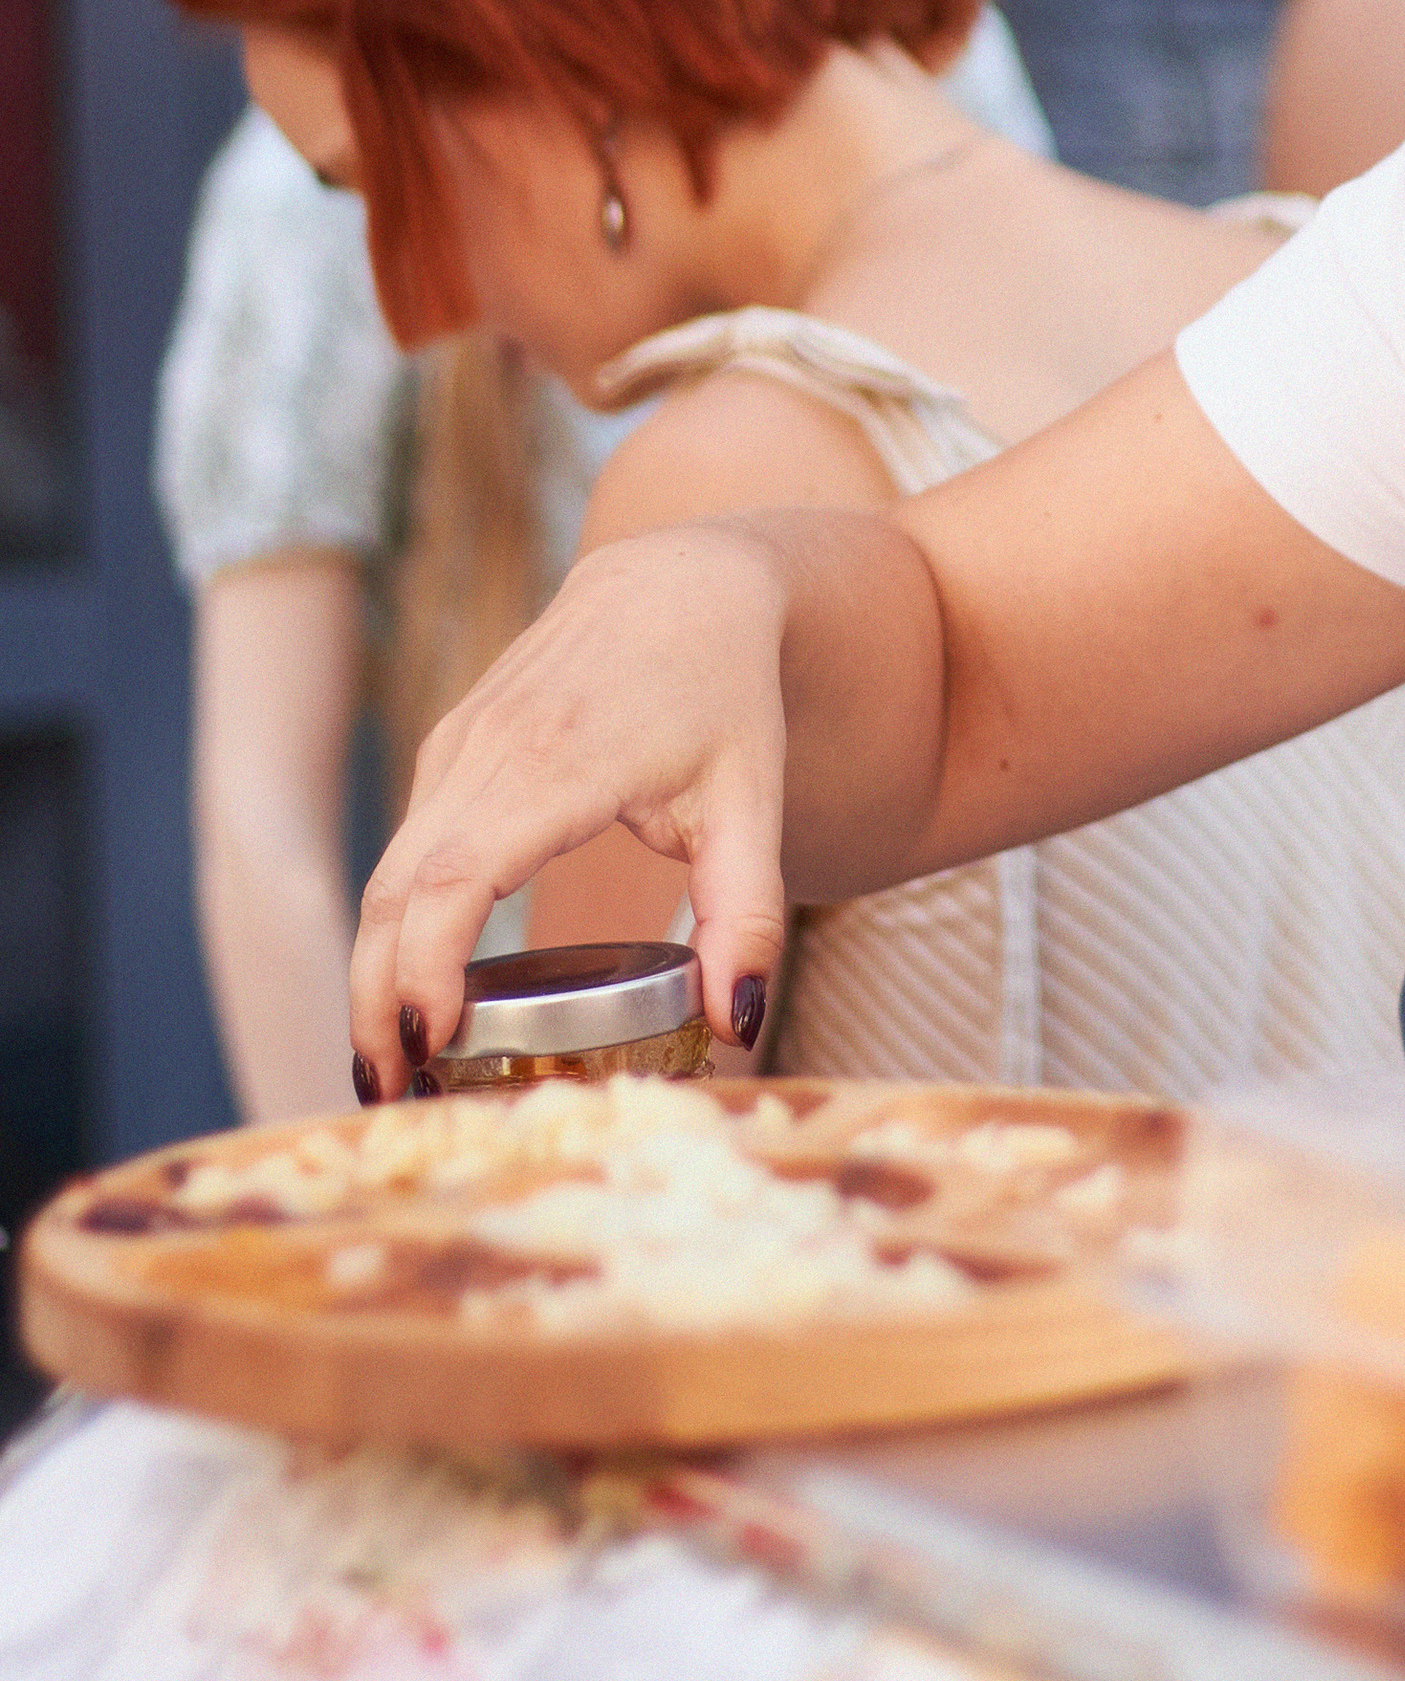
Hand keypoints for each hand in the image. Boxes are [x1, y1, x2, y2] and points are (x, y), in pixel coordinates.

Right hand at [349, 521, 793, 1088]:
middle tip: (391, 1099)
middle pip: (396, 893)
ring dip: (376, 972)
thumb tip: (742, 1023)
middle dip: (376, 1001)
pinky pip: (404, 850)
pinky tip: (413, 992)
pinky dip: (395, 927)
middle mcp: (486, 752)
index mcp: (557, 764)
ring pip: (388, 875)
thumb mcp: (753, 804)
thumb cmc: (724, 692)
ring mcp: (457, 747)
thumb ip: (748, 916)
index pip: (456, 879)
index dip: (425, 966)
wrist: (680, 581)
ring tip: (394, 1068)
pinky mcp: (450, 751)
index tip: (425, 1044)